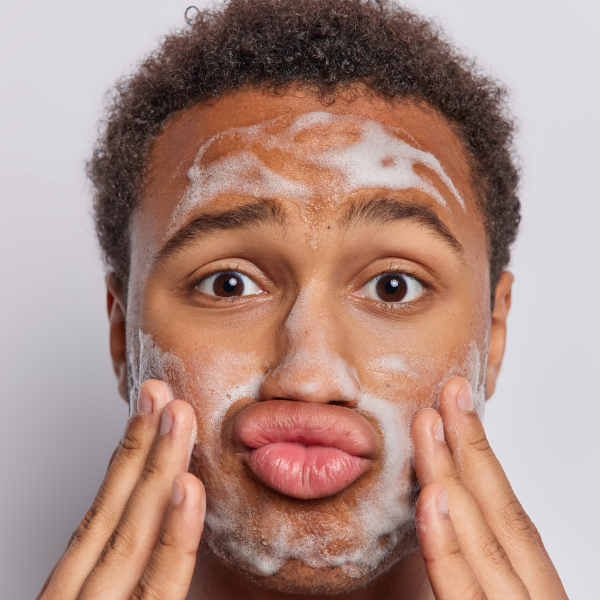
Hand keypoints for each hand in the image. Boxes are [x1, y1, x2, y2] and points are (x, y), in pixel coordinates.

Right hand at [37, 380, 204, 599]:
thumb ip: (127, 582)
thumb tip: (151, 532)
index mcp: (79, 592)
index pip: (101, 518)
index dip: (125, 462)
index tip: (145, 416)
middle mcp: (84, 598)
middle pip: (113, 514)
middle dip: (141, 448)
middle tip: (159, 393)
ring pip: (131, 534)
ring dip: (157, 468)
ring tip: (177, 416)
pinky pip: (158, 585)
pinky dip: (174, 535)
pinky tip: (186, 486)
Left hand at [411, 377, 567, 598]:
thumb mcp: (488, 597)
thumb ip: (469, 570)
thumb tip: (440, 511)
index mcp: (525, 588)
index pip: (507, 516)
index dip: (482, 457)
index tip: (456, 408)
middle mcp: (525, 597)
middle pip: (500, 515)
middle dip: (472, 448)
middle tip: (450, 391)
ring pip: (485, 541)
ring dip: (453, 477)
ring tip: (431, 423)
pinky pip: (463, 593)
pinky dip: (448, 547)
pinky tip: (434, 499)